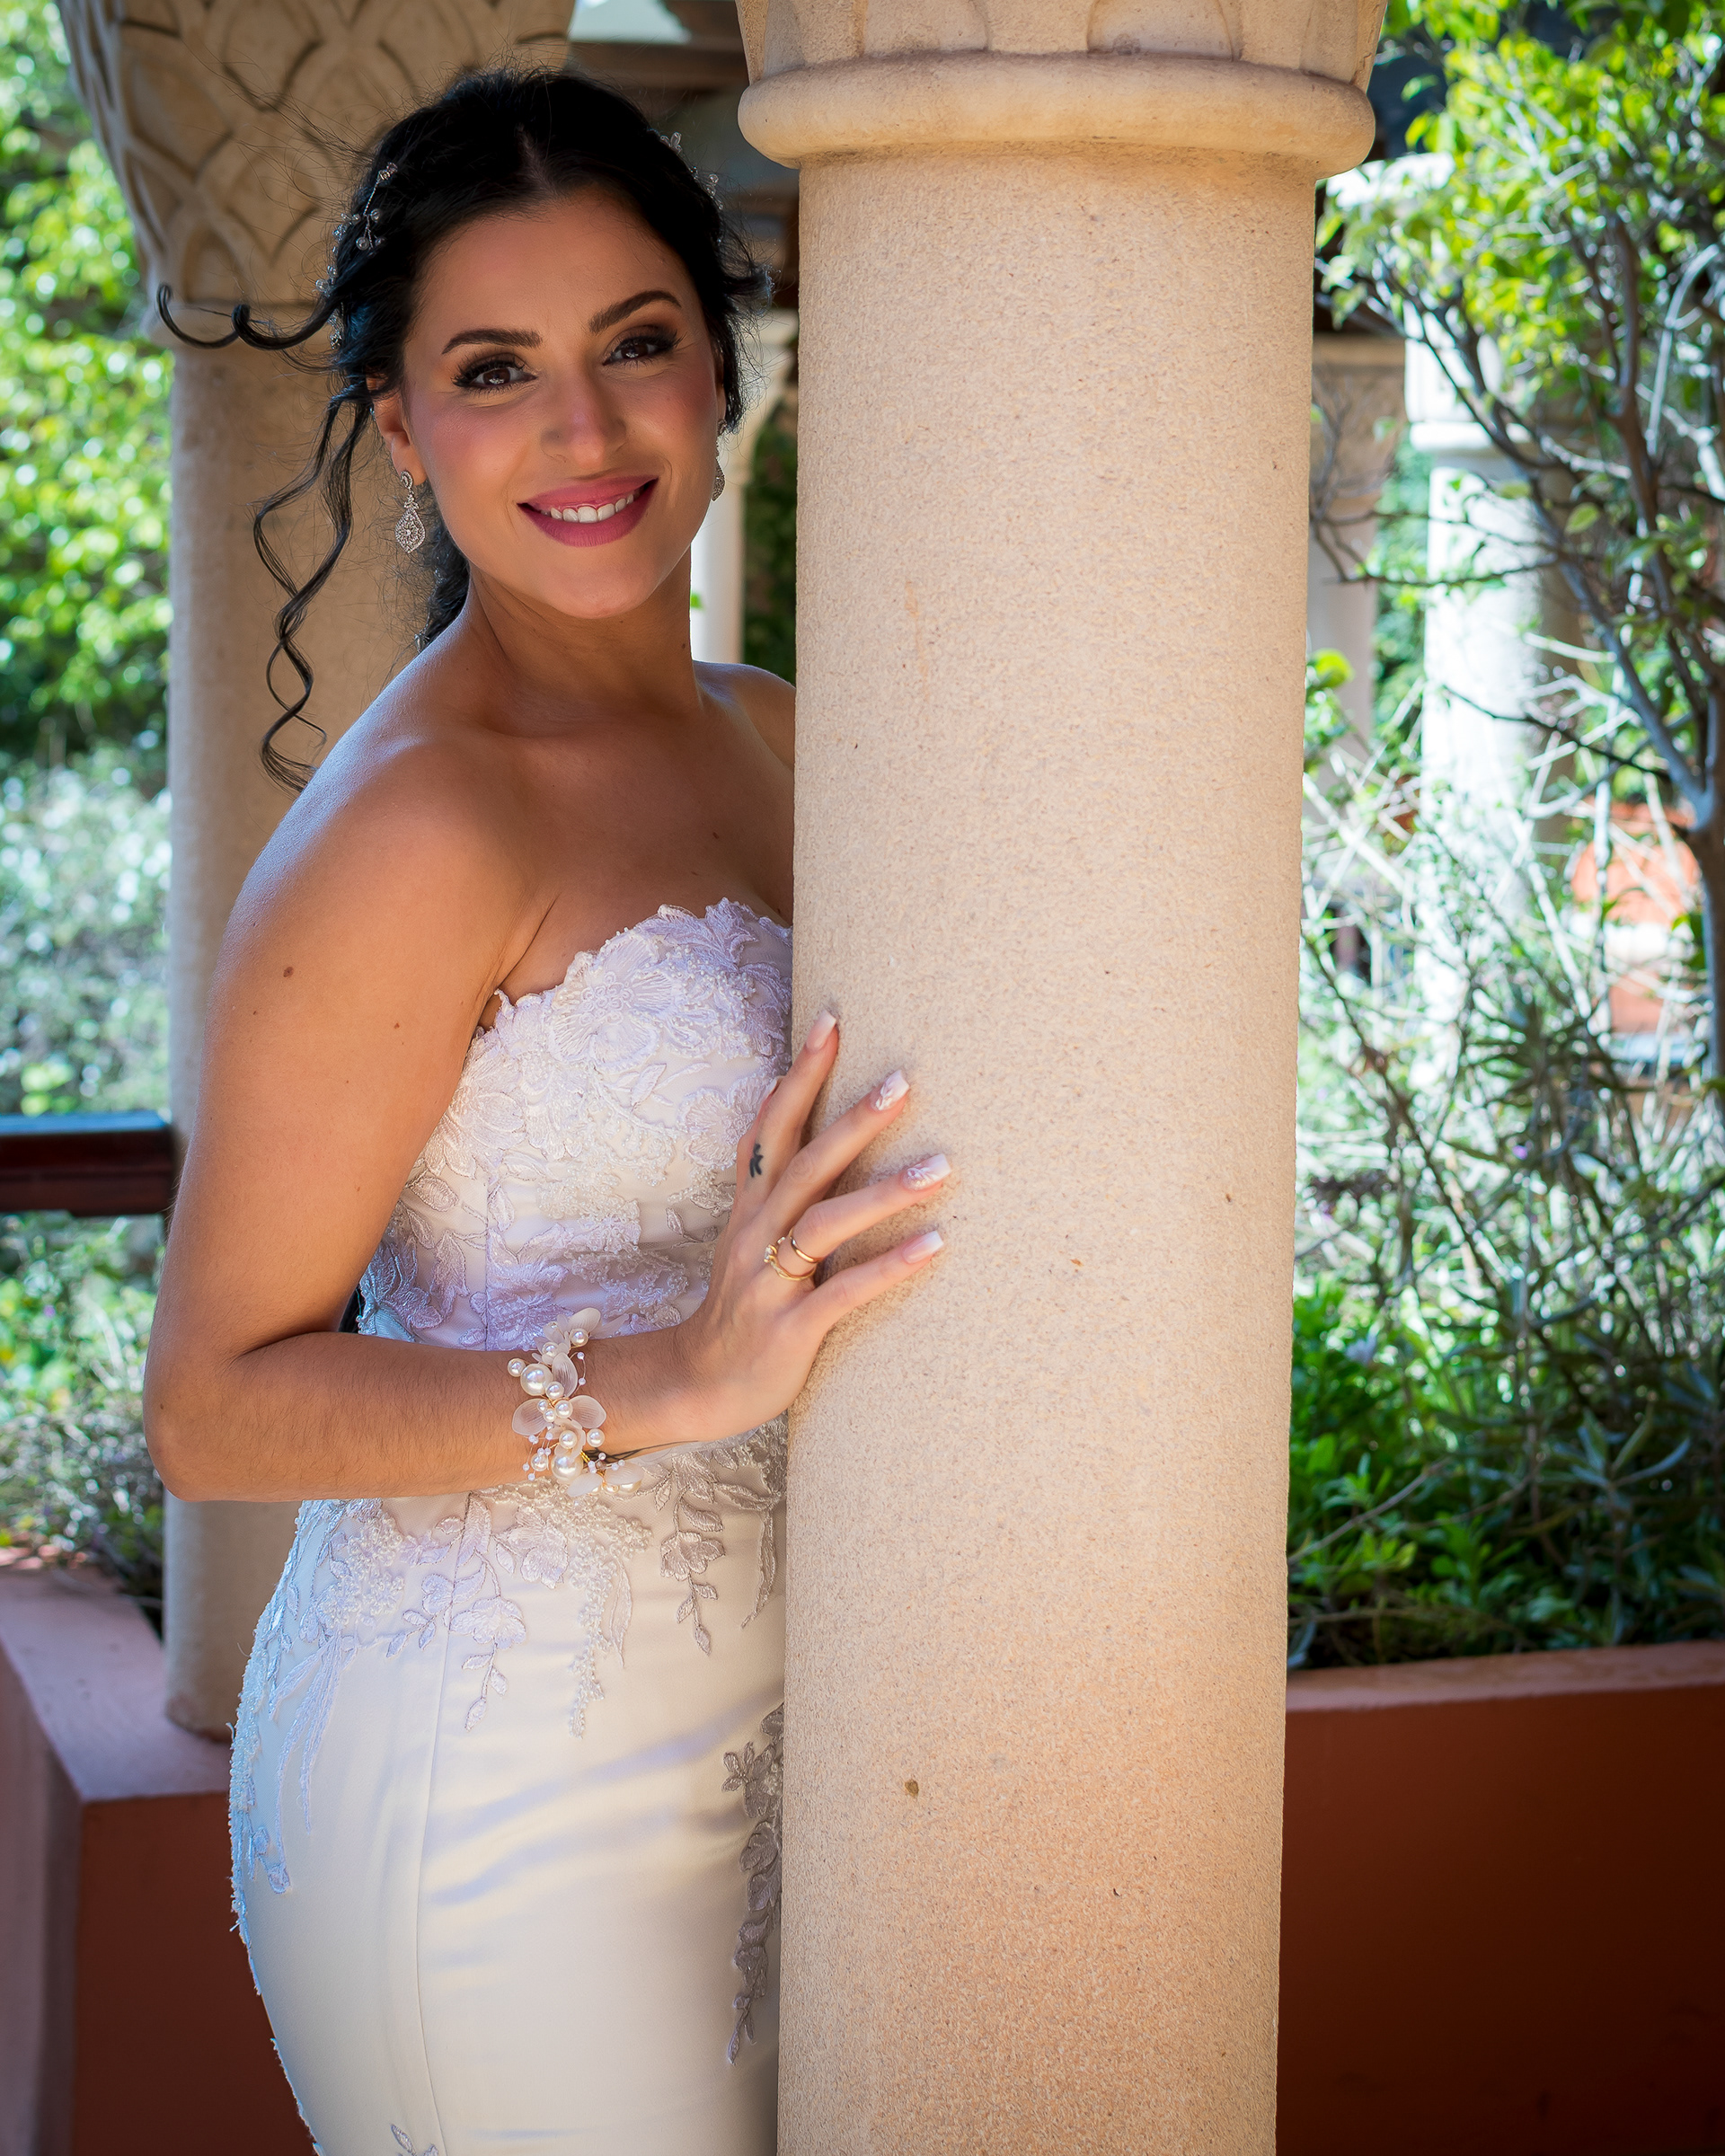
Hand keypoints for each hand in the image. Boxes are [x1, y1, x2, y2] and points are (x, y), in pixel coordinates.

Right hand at [661, 1010, 948, 1444]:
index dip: (799, 1074)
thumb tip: (817, 1126)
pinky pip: (843, 1292)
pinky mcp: (789, 1328)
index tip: (833, 1020)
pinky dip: (888, 1266)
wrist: (696, 1386)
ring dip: (884, 1192)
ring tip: (942, 1167)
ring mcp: (769, 1281)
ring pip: (824, 1224)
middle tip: (904, 1081)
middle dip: (853, 1120)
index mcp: (750, 1207)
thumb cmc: (743, 1306)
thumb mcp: (751, 1236)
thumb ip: (780, 1186)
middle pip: (804, 1164)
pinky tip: (933, 1246)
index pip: (772, 1125)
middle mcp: (754, 1233)